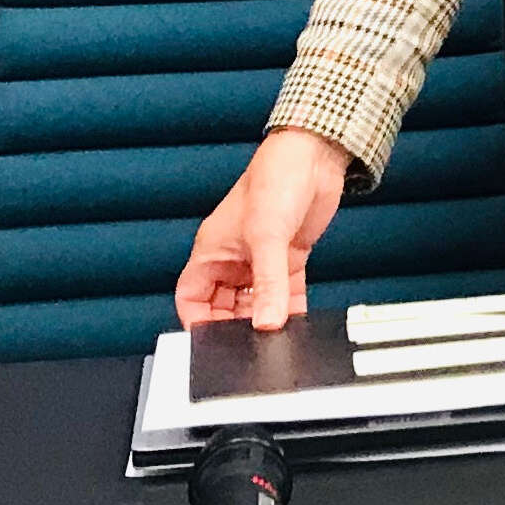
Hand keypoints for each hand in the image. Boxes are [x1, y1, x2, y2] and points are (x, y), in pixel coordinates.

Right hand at [177, 128, 351, 330]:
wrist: (313, 156)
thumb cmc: (275, 180)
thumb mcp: (266, 236)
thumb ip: (268, 283)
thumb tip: (267, 323)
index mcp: (211, 252)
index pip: (191, 299)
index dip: (197, 323)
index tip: (210, 346)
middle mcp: (234, 259)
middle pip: (223, 306)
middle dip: (234, 327)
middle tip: (250, 347)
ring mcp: (262, 259)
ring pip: (255, 301)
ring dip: (264, 319)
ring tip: (275, 340)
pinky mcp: (289, 256)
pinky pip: (284, 291)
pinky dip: (289, 307)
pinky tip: (297, 323)